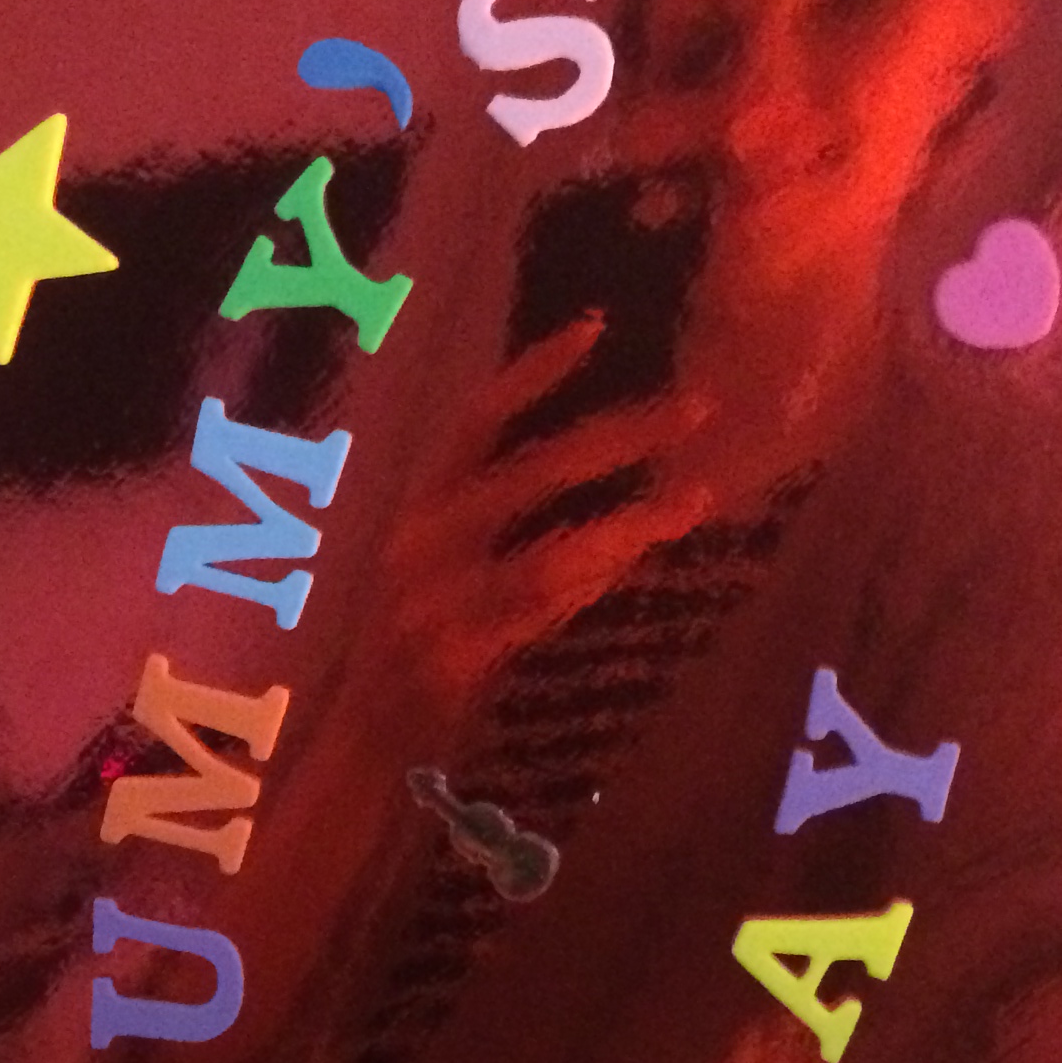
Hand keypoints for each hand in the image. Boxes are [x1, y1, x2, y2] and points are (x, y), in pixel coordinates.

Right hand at [374, 313, 714, 716]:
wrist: (364, 737)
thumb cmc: (418, 654)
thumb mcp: (456, 578)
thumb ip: (525, 541)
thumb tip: (620, 509)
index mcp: (418, 511)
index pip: (475, 423)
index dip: (532, 373)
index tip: (595, 326)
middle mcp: (422, 544)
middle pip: (530, 471)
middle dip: (619, 435)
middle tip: (697, 407)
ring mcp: (436, 599)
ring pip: (550, 547)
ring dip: (631, 518)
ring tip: (697, 494)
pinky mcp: (456, 653)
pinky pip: (541, 608)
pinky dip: (596, 579)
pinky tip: (645, 553)